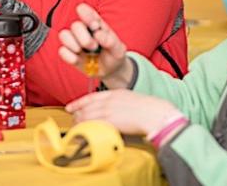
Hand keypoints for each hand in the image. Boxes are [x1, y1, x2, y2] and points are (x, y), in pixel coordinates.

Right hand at [58, 3, 131, 88]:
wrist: (110, 72)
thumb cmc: (114, 56)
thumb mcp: (118, 49)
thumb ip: (111, 41)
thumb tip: (97, 34)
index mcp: (95, 24)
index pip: (84, 10)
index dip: (86, 15)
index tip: (95, 26)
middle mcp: (83, 30)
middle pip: (75, 25)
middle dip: (85, 38)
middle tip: (94, 47)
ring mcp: (75, 41)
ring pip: (63, 35)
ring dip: (74, 45)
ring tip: (83, 52)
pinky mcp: (69, 53)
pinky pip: (62, 51)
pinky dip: (69, 56)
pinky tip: (77, 60)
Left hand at [65, 90, 180, 135]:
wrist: (156, 114)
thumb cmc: (149, 110)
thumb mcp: (131, 100)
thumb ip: (119, 104)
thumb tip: (113, 113)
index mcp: (115, 93)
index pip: (91, 97)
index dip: (78, 103)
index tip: (70, 107)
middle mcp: (109, 100)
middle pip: (86, 107)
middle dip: (77, 114)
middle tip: (72, 121)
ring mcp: (109, 110)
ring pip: (87, 116)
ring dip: (79, 123)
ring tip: (75, 129)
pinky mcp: (110, 121)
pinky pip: (92, 124)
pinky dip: (85, 129)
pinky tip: (82, 132)